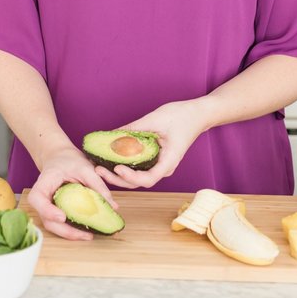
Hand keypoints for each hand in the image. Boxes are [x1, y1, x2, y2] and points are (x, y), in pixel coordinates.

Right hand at [25, 144, 119, 240]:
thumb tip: (113, 206)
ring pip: (54, 226)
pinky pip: (61, 225)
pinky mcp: (55, 212)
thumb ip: (97, 184)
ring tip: (90, 236)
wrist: (60, 158)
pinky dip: (73, 230)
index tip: (62, 217)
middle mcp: (42, 199)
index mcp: (43, 183)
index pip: (37, 200)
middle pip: (47, 220)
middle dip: (65, 231)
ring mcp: (47, 208)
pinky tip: (88, 231)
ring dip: (71, 234)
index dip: (48, 211)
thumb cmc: (69, 160)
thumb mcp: (84, 167)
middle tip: (86, 235)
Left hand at [96, 99, 210, 189]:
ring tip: (100, 166)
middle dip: (117, 178)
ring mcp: (160, 165)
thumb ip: (133, 128)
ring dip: (119, 174)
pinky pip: (139, 168)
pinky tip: (111, 159)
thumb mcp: (155, 119)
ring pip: (137, 177)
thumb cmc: (181, 116)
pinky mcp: (156, 160)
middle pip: (139, 182)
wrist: (198, 114)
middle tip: (98, 170)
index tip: (117, 167)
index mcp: (168, 161)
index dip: (131, 177)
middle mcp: (164, 168)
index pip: (148, 179)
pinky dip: (125, 165)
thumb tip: (111, 134)